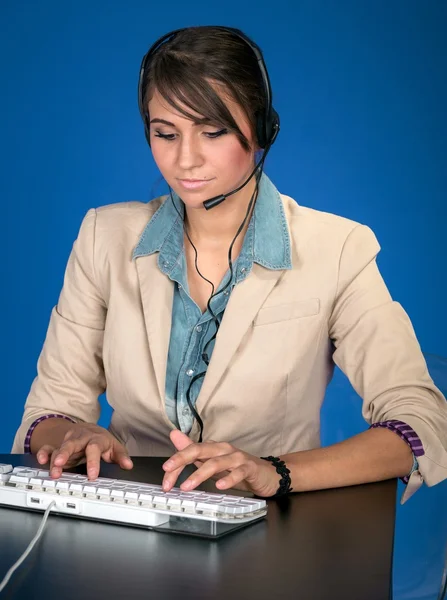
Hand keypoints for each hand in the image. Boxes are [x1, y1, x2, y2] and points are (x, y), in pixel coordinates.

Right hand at [36, 423, 132, 479]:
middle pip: (72, 444)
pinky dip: (43, 453)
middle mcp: (80, 439)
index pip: (94, 448)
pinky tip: (41, 460)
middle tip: (59, 465)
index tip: (92, 476)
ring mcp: (68, 442)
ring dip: (54, 460)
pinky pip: (49, 448)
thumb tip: (128, 465)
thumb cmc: (101, 440)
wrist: (88, 428)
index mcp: (95, 439)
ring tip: (53, 472)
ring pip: (59, 449)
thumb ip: (120, 456)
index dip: (93, 462)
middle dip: (65, 454)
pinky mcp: (58, 446)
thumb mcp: (113, 447)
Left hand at [162, 430, 279, 496]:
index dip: (176, 462)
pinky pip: (238, 472)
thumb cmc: (238, 468)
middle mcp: (224, 450)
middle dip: (182, 459)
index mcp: (214, 448)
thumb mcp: (213, 461)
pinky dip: (228, 479)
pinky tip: (220, 487)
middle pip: (200, 450)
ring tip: (187, 486)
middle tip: (168, 472)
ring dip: (199, 474)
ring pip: (216, 463)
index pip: (191, 451)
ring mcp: (237, 458)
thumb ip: (194, 451)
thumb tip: (174, 435)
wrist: (268, 474)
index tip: (165, 477)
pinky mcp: (250, 468)